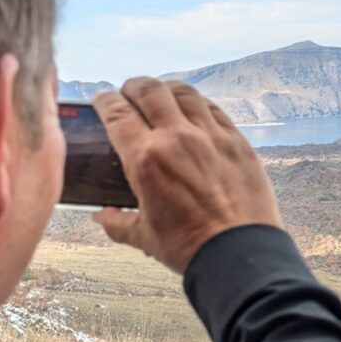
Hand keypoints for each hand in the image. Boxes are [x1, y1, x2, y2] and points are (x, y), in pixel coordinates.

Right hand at [92, 77, 283, 272]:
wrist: (239, 254)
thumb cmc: (189, 247)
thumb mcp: (144, 237)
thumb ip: (118, 223)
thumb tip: (102, 216)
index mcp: (145, 159)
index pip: (116, 113)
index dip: (104, 101)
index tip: (101, 100)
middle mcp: (176, 138)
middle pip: (149, 91)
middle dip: (133, 87)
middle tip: (129, 93)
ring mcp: (210, 136)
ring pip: (183, 93)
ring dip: (166, 89)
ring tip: (161, 95)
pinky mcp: (237, 141)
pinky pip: (213, 109)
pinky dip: (198, 104)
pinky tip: (194, 109)